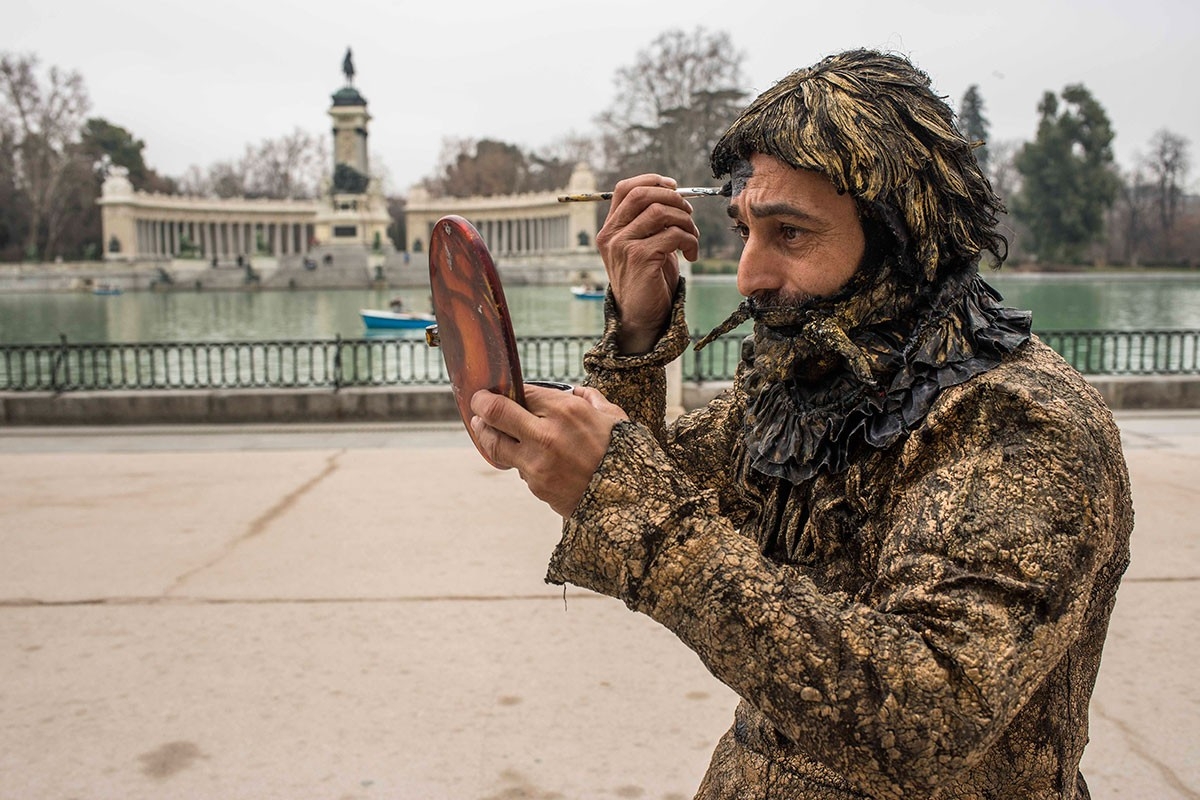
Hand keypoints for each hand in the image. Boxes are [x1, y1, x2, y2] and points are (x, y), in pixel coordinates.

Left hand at [469, 384, 628, 516]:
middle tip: (478, 402)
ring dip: (485, 432)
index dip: (510, 389)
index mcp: (568, 411)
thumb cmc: (625, 454)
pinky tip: (519, 453)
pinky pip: (516, 466)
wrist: (631, 502)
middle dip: (482, 403)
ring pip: (494, 443)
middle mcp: (547, 434)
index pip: (523, 391)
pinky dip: (516, 459)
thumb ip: (590, 399)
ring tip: (482, 426)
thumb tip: (575, 391)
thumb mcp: (614, 417)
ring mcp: (537, 463)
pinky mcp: (535, 486)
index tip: (503, 390)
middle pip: (495, 412)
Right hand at [596, 175, 699, 353]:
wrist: (641, 318)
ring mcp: (623, 245)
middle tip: (689, 215)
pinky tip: (691, 255)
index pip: (625, 188)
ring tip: (692, 239)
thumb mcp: (644, 246)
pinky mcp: (640, 258)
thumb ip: (649, 222)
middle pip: (643, 194)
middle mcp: (611, 235)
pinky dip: (690, 241)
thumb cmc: (647, 280)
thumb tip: (673, 193)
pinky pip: (672, 234)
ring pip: (661, 211)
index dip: (652, 180)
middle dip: (674, 198)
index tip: (675, 187)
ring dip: (686, 222)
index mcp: (610, 229)